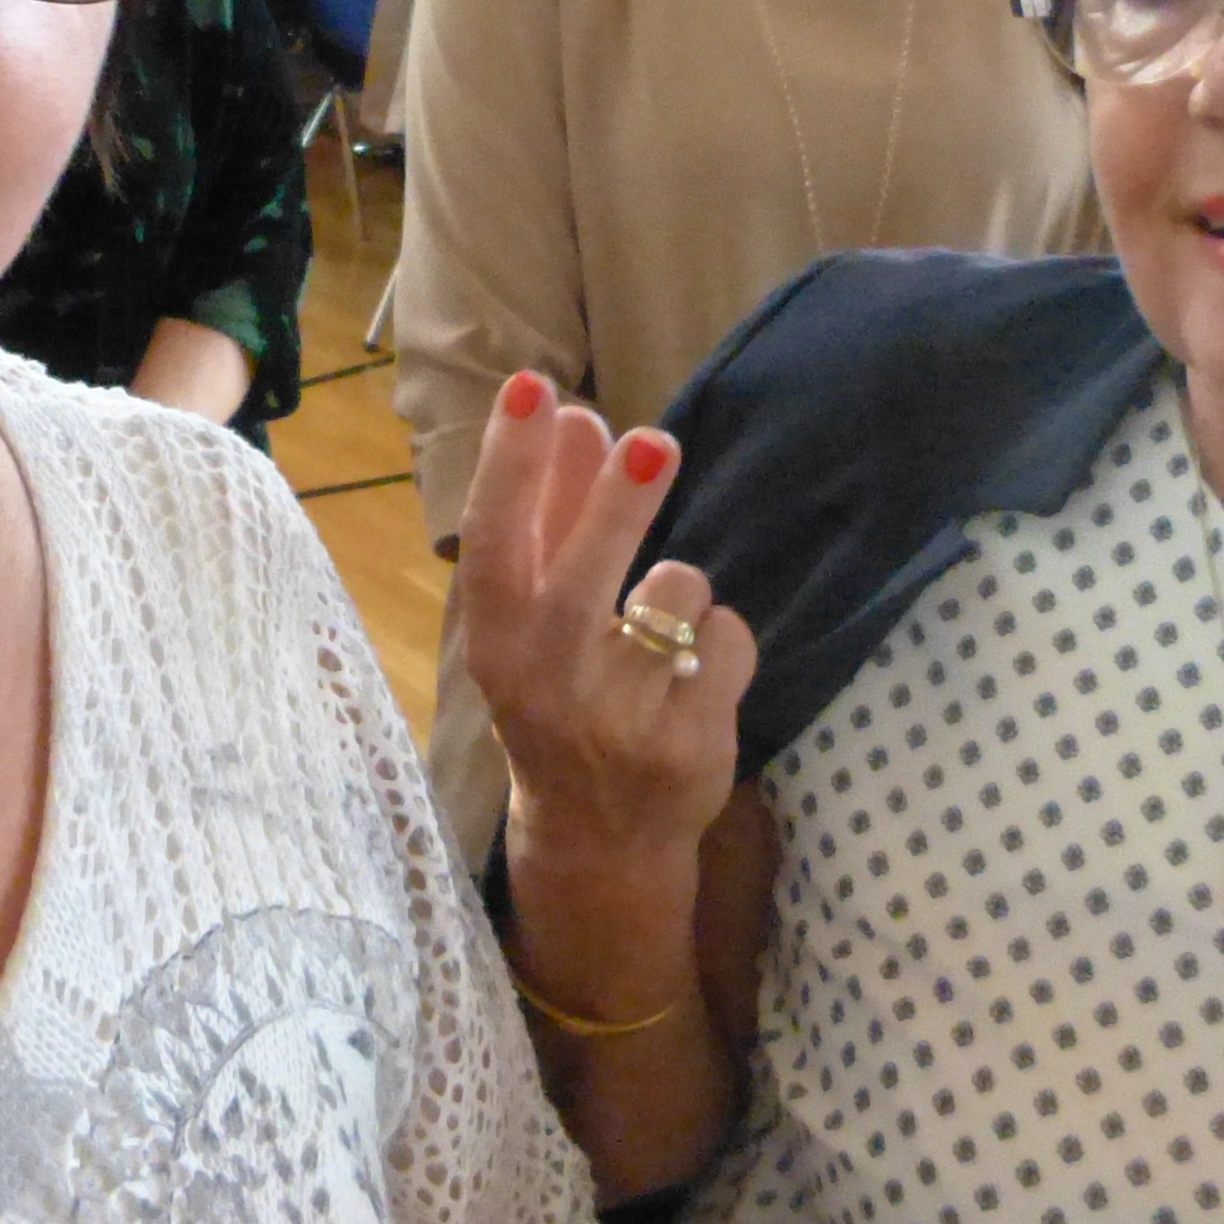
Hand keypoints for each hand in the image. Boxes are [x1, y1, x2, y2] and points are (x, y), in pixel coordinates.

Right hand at [454, 373, 754, 865]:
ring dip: (684, 590)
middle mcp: (547, 680)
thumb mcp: (534, 619)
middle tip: (655, 441)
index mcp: (498, 640)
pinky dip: (723, 644)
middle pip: (585, 577)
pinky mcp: (688, 745)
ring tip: (661, 634)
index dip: (509, 464)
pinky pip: (730, 640)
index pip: (494, 542)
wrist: (596, 837)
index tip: (532, 387)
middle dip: (618, 506)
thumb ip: (550, 516)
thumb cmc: (559, 696)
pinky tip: (694, 680)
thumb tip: (572, 412)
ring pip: (679, 594)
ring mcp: (619, 719)